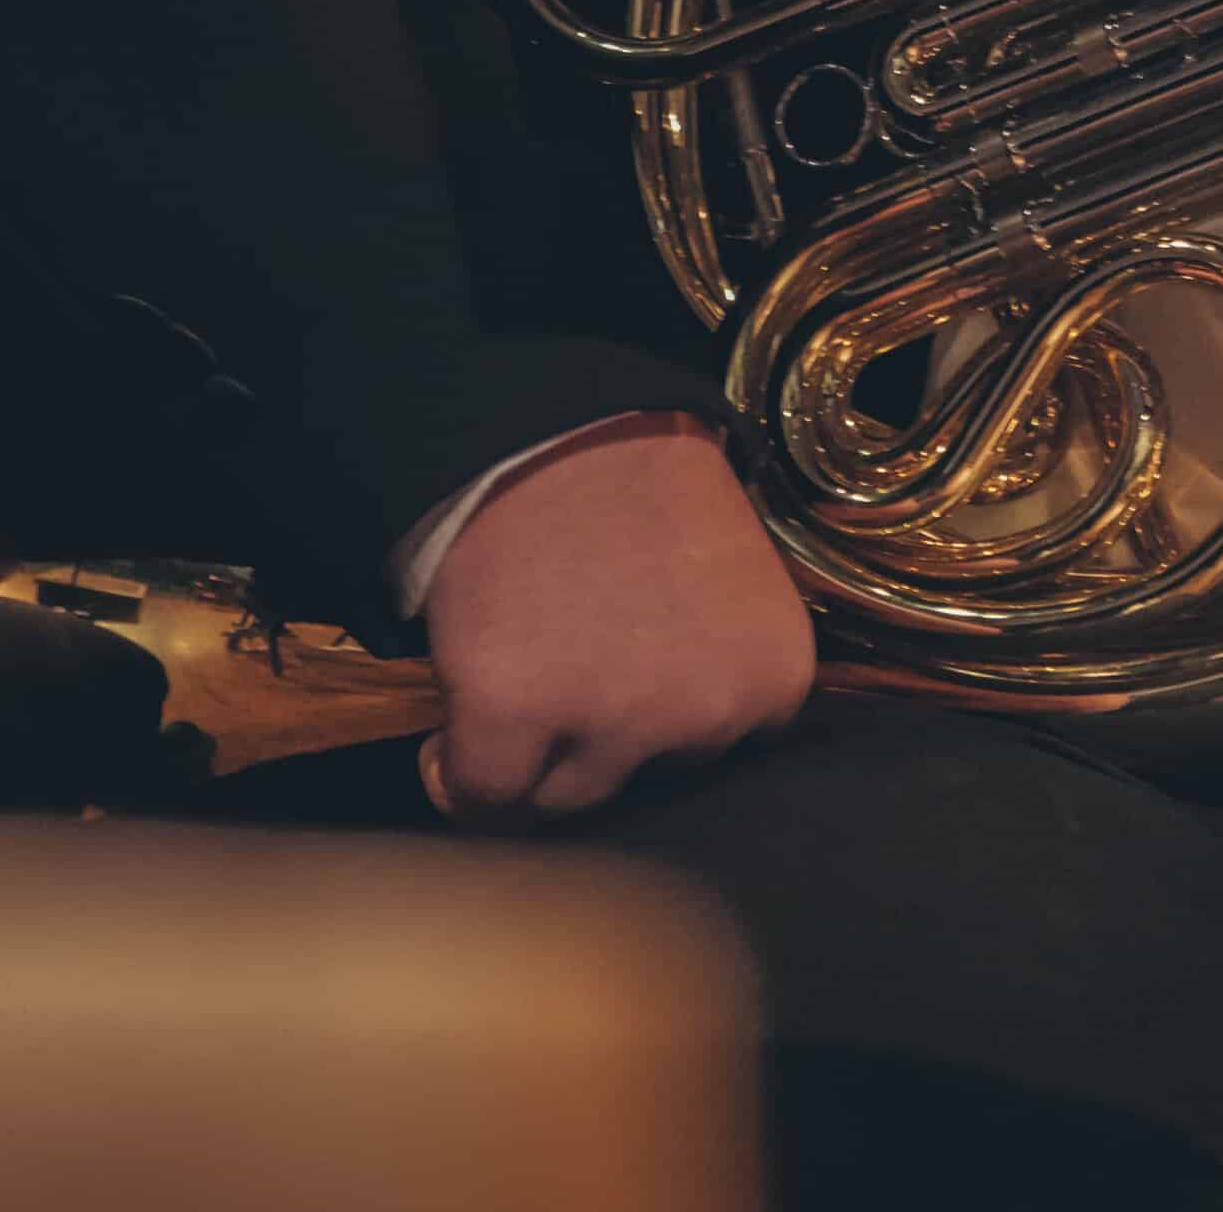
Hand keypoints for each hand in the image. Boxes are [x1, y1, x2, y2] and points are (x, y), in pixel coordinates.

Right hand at [420, 420, 815, 820]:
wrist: (551, 424)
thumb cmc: (642, 496)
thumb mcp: (728, 591)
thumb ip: (717, 673)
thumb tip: (664, 754)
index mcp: (773, 678)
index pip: (714, 766)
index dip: (657, 733)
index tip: (621, 690)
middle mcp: (707, 713)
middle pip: (641, 784)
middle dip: (599, 739)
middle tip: (567, 664)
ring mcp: (612, 717)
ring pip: (564, 797)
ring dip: (534, 756)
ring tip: (518, 673)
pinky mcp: (514, 709)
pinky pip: (484, 792)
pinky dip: (458, 775)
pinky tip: (448, 744)